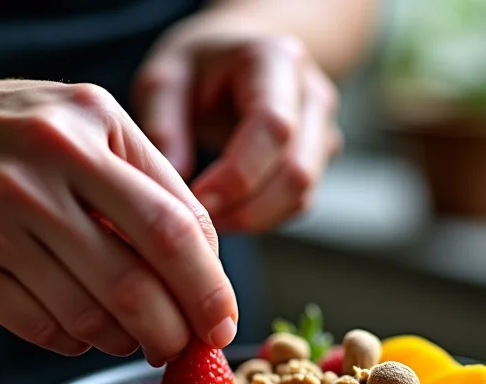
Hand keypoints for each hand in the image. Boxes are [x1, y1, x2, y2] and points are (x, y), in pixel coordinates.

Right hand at [0, 60, 237, 363]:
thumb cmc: (19, 131)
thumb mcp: (93, 124)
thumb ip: (156, 183)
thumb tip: (207, 264)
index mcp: (86, 132)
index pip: (173, 227)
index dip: (207, 288)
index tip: (221, 322)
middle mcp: (36, 174)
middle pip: (132, 285)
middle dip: (172, 332)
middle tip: (183, 346)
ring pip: (87, 317)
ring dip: (125, 340)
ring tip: (134, 334)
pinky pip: (41, 329)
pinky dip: (76, 341)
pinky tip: (84, 327)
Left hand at [133, 16, 342, 232]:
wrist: (231, 61)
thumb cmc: (195, 70)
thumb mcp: (163, 81)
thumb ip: (163, 126)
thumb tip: (176, 180)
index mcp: (276, 60)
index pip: (274, 128)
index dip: (238, 174)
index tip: (197, 199)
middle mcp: (312, 95)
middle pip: (297, 171)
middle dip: (247, 208)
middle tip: (200, 222)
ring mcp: (323, 129)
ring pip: (302, 194)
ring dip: (254, 219)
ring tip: (210, 219)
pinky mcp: (319, 160)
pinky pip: (299, 203)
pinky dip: (263, 219)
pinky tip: (228, 214)